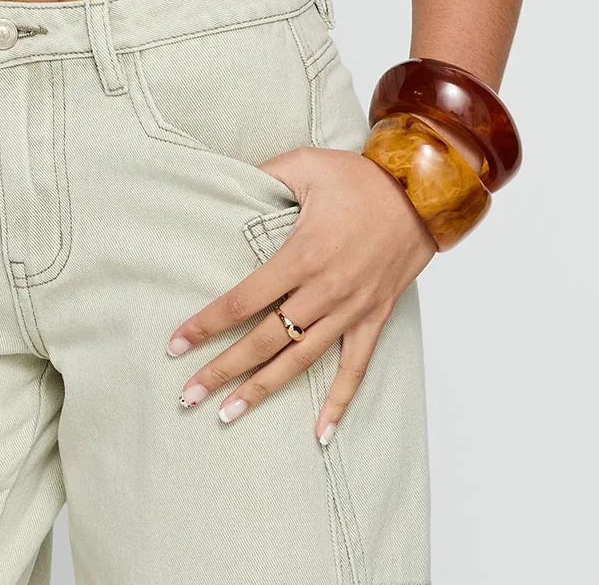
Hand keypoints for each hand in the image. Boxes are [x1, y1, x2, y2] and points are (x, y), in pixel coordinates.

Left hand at [164, 142, 436, 439]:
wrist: (421, 194)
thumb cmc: (360, 177)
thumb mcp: (305, 164)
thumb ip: (264, 172)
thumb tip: (228, 174)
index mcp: (302, 255)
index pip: (244, 300)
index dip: (207, 323)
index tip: (176, 344)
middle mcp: (324, 291)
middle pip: (264, 340)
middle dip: (222, 369)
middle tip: (188, 395)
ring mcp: (350, 310)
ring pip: (299, 361)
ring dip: (262, 389)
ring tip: (228, 413)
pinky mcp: (374, 318)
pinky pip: (354, 369)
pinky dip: (338, 403)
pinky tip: (320, 434)